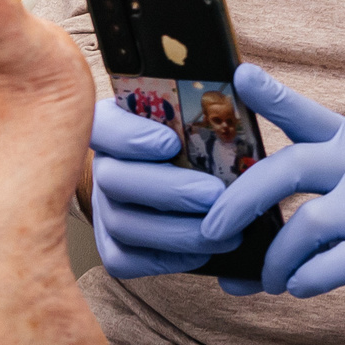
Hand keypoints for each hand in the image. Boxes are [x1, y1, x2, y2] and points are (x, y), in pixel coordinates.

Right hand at [89, 98, 232, 278]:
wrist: (174, 174)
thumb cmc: (192, 135)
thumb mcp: (194, 112)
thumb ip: (202, 105)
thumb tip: (244, 85)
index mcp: (113, 122)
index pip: (101, 124)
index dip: (130, 136)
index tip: (170, 143)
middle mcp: (100, 164)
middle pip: (115, 179)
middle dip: (170, 190)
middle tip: (214, 194)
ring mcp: (101, 206)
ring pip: (123, 223)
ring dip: (176, 231)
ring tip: (223, 231)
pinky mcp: (109, 244)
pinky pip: (125, 259)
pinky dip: (166, 258)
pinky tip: (203, 251)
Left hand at [200, 64, 344, 308]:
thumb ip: (300, 216)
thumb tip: (229, 268)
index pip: (307, 112)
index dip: (272, 94)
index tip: (239, 74)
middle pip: (291, 166)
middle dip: (240, 200)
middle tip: (211, 231)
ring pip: (305, 223)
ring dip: (274, 260)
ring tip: (271, 279)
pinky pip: (333, 264)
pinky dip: (305, 280)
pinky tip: (300, 286)